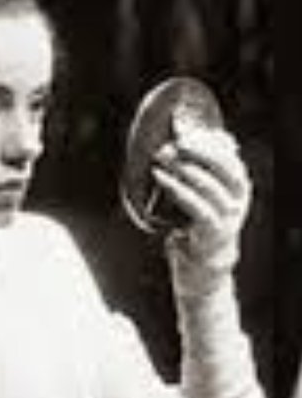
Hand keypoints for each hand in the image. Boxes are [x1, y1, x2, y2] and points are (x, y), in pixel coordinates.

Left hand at [151, 123, 250, 295]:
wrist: (202, 266)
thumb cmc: (196, 225)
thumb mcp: (202, 196)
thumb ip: (198, 171)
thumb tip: (181, 139)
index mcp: (237, 187)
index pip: (230, 157)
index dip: (210, 142)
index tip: (186, 131)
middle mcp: (238, 200)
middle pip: (227, 169)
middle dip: (202, 152)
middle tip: (176, 142)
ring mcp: (228, 217)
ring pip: (211, 187)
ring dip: (186, 168)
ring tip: (163, 157)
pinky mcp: (213, 232)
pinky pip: (197, 207)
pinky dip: (178, 189)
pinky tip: (161, 178)